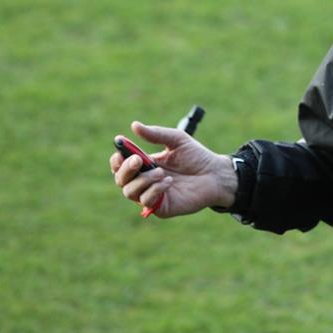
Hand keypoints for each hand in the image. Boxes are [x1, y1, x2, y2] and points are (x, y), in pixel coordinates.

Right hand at [110, 121, 236, 217]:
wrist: (216, 174)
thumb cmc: (197, 156)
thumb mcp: (177, 140)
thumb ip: (156, 134)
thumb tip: (134, 125)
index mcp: (145, 164)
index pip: (121, 165)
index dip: (116, 160)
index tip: (120, 152)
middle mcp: (145, 181)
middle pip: (120, 180)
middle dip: (125, 169)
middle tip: (139, 160)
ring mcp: (152, 195)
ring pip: (130, 192)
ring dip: (143, 180)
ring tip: (162, 172)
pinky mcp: (161, 207)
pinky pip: (146, 201)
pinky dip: (154, 190)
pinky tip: (169, 182)